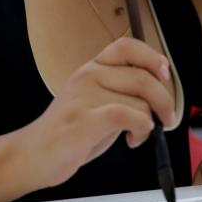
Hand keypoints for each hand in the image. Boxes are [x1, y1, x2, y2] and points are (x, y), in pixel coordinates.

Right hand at [22, 37, 176, 189]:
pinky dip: (141, 128)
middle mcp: (87, 76)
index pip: (126, 46)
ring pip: (139, 102)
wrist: (34, 154)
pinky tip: (133, 139)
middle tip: (167, 118)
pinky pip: (128, 115)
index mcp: (91, 68)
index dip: (152, 56)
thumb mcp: (96, 101)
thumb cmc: (70, 131)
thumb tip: (159, 92)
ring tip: (137, 135)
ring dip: (148, 123)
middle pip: (142, 77)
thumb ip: (121, 91)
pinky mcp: (84, 120)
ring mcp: (84, 97)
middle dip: (164, 100)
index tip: (164, 74)